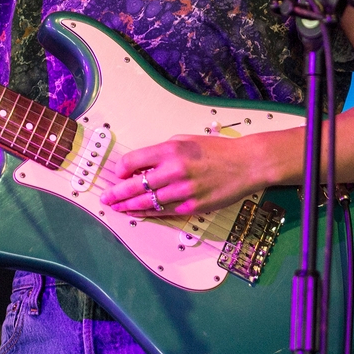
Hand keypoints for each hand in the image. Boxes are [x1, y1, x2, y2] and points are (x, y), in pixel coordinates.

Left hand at [98, 132, 293, 215]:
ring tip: (117, 208)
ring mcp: (183, 191)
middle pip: (135, 186)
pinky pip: (164, 212)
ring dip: (129, 206)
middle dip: (116, 193)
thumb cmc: (217, 150)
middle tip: (106, 198)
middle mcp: (174, 170)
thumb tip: (142, 164)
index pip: (133, 161)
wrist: (247, 164)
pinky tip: (138, 213)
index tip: (117, 174)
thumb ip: (163, 151)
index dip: (121, 170)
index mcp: (171, 150)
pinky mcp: (192, 206)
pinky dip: (149, 213)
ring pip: (147, 203)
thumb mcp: (186, 140)